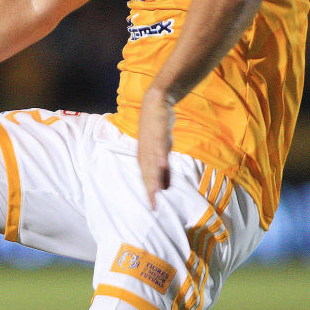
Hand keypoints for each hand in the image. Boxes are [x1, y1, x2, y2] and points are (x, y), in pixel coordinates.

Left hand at [136, 88, 175, 208]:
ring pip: (152, 162)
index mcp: (143, 156)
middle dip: (150, 190)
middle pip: (147, 173)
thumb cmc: (158, 128)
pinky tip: (161, 165)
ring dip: (154, 177)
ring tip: (155, 191)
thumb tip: (165, 187)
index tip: (153, 207)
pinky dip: (160, 156)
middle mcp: (144, 151)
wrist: (156, 103)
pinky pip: (159, 146)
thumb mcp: (162, 150)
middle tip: (153, 205)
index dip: (149, 192)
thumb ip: (164, 169)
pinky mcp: (157, 132)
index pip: (145, 177)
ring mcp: (150, 142)